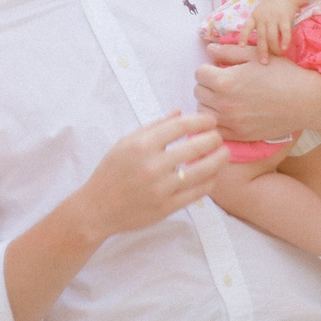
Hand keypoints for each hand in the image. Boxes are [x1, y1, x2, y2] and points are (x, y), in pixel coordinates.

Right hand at [75, 111, 226, 237]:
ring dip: (218, 160)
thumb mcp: (125, 143)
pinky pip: (197, 192)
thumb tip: (179, 112)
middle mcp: (152, 165)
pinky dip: (210, 181)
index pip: (181, 126)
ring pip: (202, 171)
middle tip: (218, 136)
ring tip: (223, 153)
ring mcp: (161, 188)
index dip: (201, 121)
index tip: (210, 121)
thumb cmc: (111, 172)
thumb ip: (154, 127)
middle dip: (214, 138)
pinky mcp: (167, 207)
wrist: (97, 208)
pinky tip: (212, 174)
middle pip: (196, 146)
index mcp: (141, 145)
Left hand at [196, 46, 320, 144]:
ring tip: (226, 98)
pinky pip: (215, 129)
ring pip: (203, 110)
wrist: (306, 101)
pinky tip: (228, 114)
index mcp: (225, 81)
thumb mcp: (255, 56)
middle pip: (198, 91)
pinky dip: (216, 121)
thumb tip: (209, 48)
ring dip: (210, 102)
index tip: (220, 69)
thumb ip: (229, 52)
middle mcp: (224, 104)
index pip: (199, 73)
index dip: (209, 68)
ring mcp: (230, 122)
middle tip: (224, 82)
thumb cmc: (282, 74)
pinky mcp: (239, 136)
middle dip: (208, 84)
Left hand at [247, 0, 295, 62]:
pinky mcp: (284, 18)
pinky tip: (285, 48)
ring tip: (278, 56)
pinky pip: (284, 31)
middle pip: (261, 37)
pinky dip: (285, 40)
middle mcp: (262, 18)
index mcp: (254, 17)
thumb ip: (258, 27)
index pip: (246, 27)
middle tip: (264, 62)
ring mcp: (273, 18)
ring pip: (272, 36)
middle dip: (262, 51)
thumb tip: (257, 46)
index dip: (243, 37)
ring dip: (275, 48)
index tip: (241, 46)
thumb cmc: (270, 7)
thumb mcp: (259, 14)